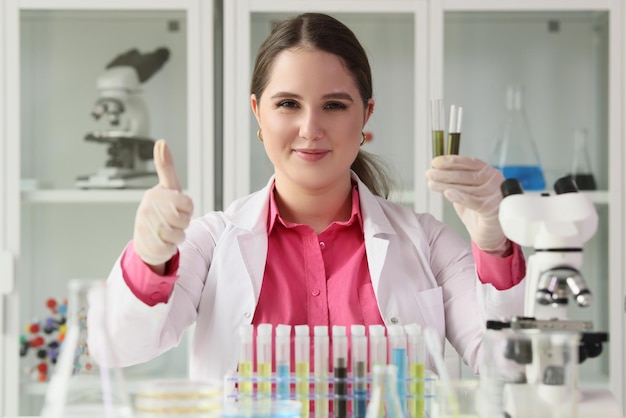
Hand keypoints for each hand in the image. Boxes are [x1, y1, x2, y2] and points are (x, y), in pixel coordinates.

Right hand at [133, 139, 193, 266]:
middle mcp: (146, 210)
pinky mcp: (146, 246)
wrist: (145, 237)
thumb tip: (161, 142)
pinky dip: (170, 248)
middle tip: (174, 221)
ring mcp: (144, 228)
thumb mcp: (168, 186)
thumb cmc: (161, 210)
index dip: (188, 208)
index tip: (180, 207)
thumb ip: (166, 166)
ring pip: (178, 235)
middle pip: (183, 220)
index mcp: (154, 195)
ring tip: (169, 231)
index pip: (187, 203)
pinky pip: (170, 248)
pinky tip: (163, 242)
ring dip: (178, 236)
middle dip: (183, 223)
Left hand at [426, 155, 509, 253]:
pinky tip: (447, 193)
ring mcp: (495, 195)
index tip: (436, 162)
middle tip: (429, 174)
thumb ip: (455, 181)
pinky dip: (460, 196)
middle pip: (467, 174)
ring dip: (447, 184)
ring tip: (431, 184)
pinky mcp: (493, 210)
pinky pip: (475, 202)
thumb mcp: (464, 192)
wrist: (488, 234)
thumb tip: (436, 171)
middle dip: (445, 173)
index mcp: (489, 173)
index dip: (452, 161)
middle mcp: (495, 181)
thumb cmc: (477, 211)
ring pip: (468, 187)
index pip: (470, 163)